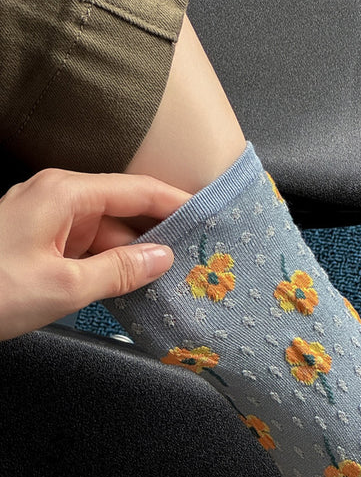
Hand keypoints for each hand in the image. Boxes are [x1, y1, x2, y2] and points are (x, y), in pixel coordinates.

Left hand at [0, 168, 189, 339]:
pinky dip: (107, 265)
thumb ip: (119, 271)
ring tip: (168, 280)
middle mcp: (56, 199)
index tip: (207, 217)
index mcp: (65, 194)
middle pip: (122, 213)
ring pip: (103, 234)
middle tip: (194, 258)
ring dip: (131, 257)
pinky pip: (85, 249)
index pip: (137, 190)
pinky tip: (130, 286)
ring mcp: (45, 221)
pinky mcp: (37, 244)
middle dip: (156, 236)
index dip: (175, 203)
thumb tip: (162, 258)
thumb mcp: (64, 286)